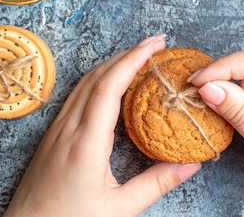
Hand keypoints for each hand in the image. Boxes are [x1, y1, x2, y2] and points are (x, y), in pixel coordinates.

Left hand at [3, 35, 201, 216]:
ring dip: (112, 63)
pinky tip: (111, 83)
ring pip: (84, 82)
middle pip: (96, 76)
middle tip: (157, 43)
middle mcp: (68, 127)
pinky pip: (76, 95)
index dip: (132, 60)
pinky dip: (98, 79)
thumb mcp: (119, 208)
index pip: (109, 87)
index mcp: (85, 143)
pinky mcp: (53, 133)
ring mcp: (57, 128)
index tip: (155, 44)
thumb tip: (191, 165)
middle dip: (127, 54)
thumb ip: (156, 184)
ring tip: (139, 56)